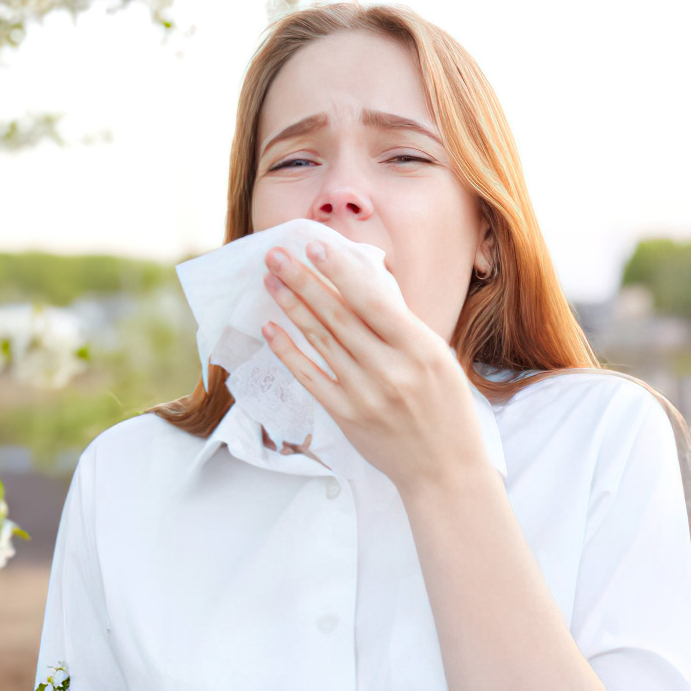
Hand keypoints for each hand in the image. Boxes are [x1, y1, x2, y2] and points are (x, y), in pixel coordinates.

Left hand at [259, 241, 490, 494]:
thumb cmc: (445, 408)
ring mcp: (366, 394)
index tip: (314, 246)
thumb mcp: (438, 358)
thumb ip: (401, 327)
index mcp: (421, 349)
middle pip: (338, 316)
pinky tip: (271, 328)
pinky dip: (288, 351)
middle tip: (276, 254)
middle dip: (303, 280)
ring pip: (320, 341)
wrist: (445, 470)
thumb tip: (360, 286)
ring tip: (271, 280)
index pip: (373, 301)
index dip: (340, 271)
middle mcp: (392, 370)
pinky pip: (310, 377)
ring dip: (291, 307)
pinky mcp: (346, 415)